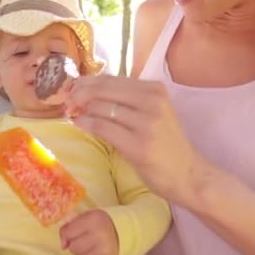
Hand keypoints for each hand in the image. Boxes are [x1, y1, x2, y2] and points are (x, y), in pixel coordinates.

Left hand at [59, 210, 118, 254]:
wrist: (119, 231)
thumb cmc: (97, 224)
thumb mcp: (85, 217)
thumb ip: (70, 225)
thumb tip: (63, 245)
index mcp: (94, 219)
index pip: (67, 232)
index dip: (66, 234)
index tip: (71, 234)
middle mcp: (100, 234)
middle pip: (73, 246)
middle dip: (75, 244)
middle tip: (85, 239)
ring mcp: (105, 249)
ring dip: (81, 254)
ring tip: (90, 246)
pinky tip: (94, 252)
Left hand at [65, 75, 201, 205]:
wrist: (188, 174)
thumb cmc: (166, 145)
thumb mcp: (152, 113)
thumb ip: (127, 100)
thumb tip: (88, 90)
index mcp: (155, 90)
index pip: (112, 79)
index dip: (88, 82)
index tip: (72, 88)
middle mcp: (152, 101)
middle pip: (104, 89)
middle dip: (80, 92)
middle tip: (66, 100)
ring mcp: (146, 122)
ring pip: (101, 106)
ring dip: (81, 109)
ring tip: (72, 113)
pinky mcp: (139, 144)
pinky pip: (103, 127)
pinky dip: (86, 123)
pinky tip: (79, 123)